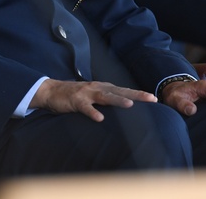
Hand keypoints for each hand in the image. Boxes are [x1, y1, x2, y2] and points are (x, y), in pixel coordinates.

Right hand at [30, 79, 156, 122]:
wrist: (51, 91)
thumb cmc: (75, 96)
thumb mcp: (93, 96)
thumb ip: (106, 100)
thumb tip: (123, 107)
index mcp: (103, 87)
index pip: (124, 90)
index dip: (138, 93)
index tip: (154, 98)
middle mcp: (97, 88)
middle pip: (119, 91)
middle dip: (136, 94)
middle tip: (151, 98)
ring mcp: (86, 93)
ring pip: (105, 97)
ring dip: (117, 100)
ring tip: (129, 105)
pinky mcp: (76, 100)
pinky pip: (85, 107)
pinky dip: (92, 112)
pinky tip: (99, 119)